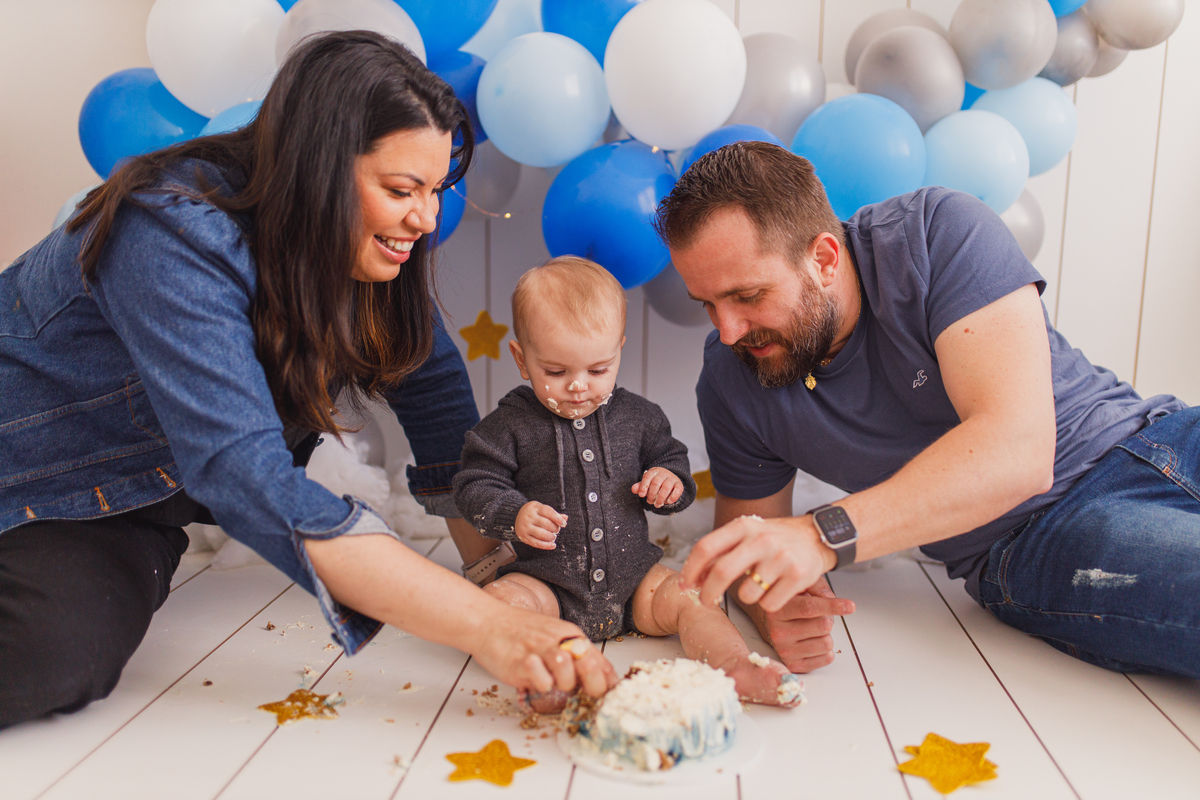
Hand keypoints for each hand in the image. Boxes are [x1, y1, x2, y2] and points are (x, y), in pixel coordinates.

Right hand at [468, 605, 617, 697]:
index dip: (608, 682)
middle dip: (592, 686)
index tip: (608, 695)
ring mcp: (541, 652)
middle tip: (582, 691)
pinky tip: (533, 679)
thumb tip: (598, 676)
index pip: (600, 661)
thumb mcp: (554, 636)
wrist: (488, 621)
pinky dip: (540, 687)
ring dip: (562, 685)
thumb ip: (574, 654)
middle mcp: (559, 641)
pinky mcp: (522, 664)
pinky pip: (542, 684)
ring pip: (568, 677)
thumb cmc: (520, 631)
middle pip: (591, 668)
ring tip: (550, 680)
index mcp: (571, 634)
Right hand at [515, 501, 566, 549]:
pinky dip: (546, 546)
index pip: (548, 512)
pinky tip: (553, 545)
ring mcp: (525, 527)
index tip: (563, 524)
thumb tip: (565, 518)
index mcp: (535, 507)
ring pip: (542, 534)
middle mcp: (529, 516)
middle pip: (547, 524)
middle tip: (557, 530)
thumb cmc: (533, 513)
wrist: (516, 516)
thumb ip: (554, 514)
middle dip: (555, 528)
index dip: (558, 518)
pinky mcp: (523, 536)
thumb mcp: (542, 509)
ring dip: (551, 537)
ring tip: (553, 536)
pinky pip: (537, 543)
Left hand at [632, 467, 683, 507]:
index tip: (641, 495)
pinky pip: (678, 489)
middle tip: (650, 502)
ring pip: (666, 487)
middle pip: (656, 482)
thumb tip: (634, 489)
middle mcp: (663, 473)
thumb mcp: (647, 484)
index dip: (643, 486)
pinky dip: (673, 497)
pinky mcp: (679, 484)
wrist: (670, 481)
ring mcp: (672, 478)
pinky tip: (668, 502)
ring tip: (657, 504)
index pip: (647, 477)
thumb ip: (640, 487)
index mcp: (653, 471)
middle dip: (652, 494)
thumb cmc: (655, 484)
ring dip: (661, 498)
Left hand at [679, 513, 836, 610]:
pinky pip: (769, 604)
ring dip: (746, 598)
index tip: (685, 585)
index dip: (690, 569)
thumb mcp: (746, 535)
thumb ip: (721, 552)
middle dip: (708, 593)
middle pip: (722, 572)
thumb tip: (693, 577)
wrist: (816, 536)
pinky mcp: (797, 576)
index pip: (706, 547)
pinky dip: (769, 604)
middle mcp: (761, 539)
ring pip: (747, 594)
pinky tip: (776, 591)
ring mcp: (780, 557)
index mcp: (743, 526)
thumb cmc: (775, 539)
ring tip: (758, 587)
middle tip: (705, 602)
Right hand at [735, 576, 854, 672]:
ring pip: (827, 643)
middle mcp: (778, 632)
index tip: (850, 606)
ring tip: (813, 629)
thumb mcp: (800, 587)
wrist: (770, 623)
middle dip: (828, 619)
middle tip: (818, 616)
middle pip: (823, 626)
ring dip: (826, 635)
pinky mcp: (794, 665)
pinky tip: (813, 641)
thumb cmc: (789, 604)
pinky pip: (827, 658)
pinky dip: (826, 650)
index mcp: (778, 609)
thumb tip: (831, 598)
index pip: (808, 608)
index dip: (832, 606)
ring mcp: (785, 650)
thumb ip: (816, 587)